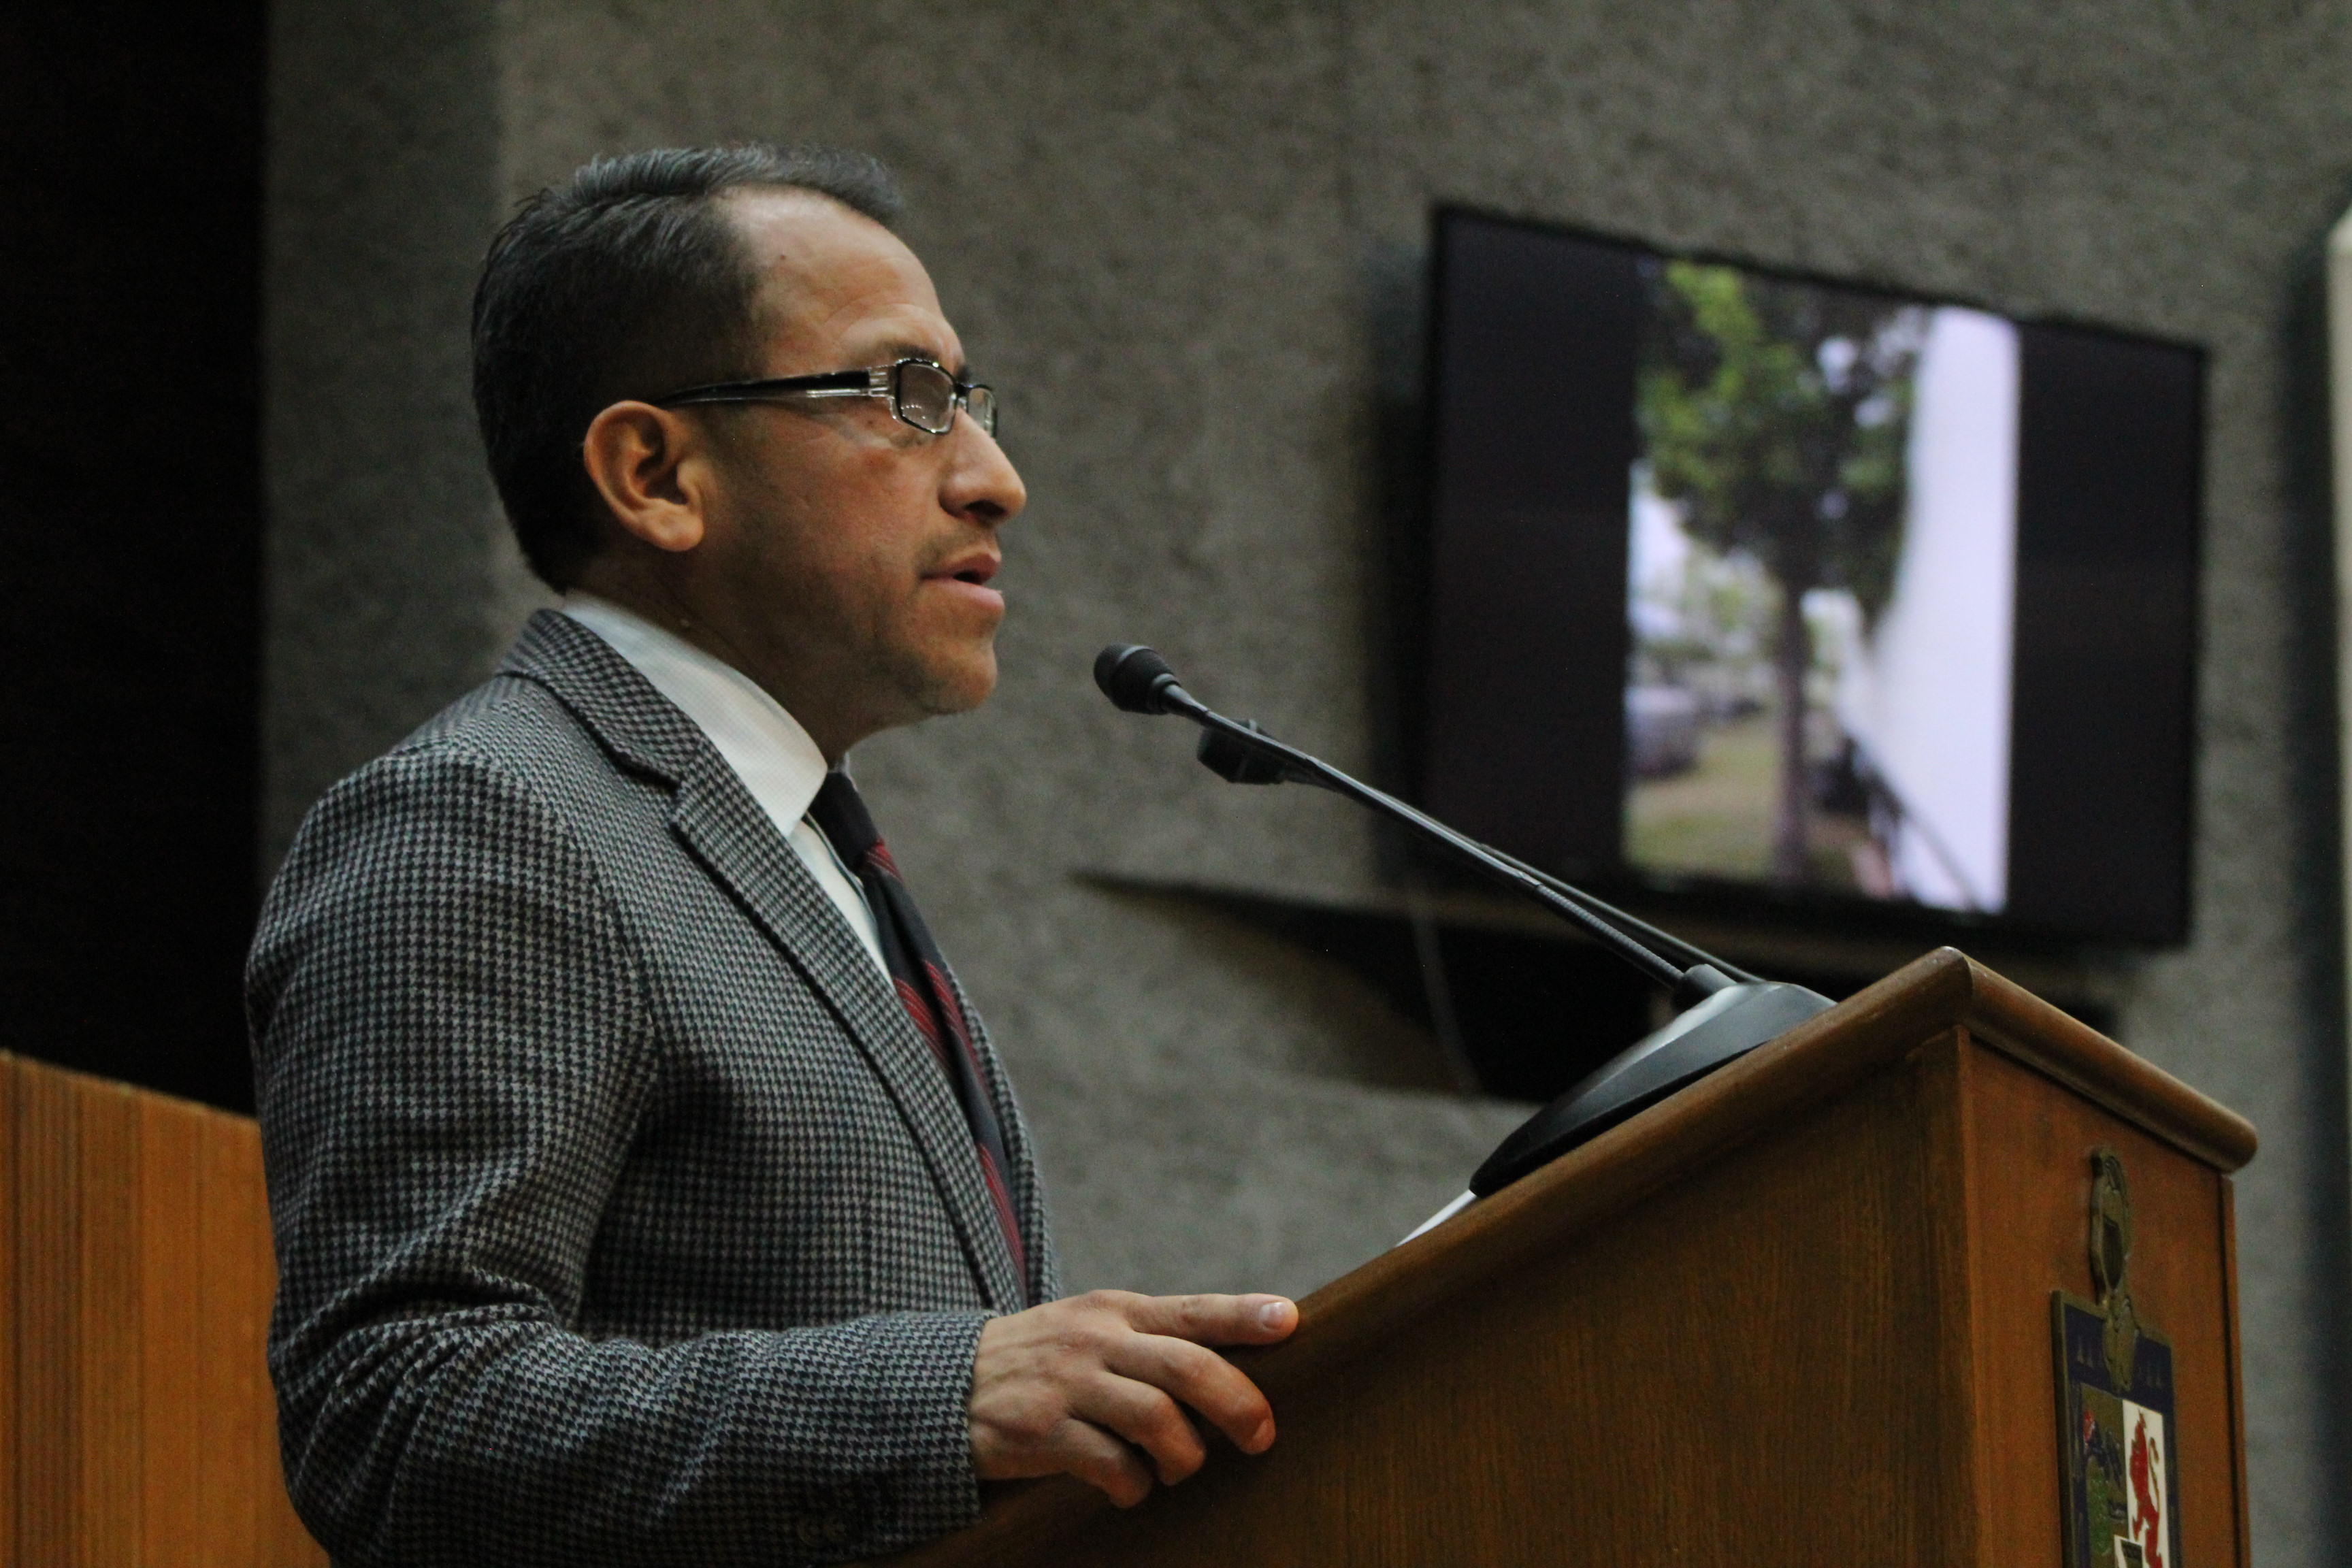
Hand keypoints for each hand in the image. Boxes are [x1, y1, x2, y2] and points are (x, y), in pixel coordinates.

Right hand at [967, 1289, 1298, 1506]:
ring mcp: (1067, 1384)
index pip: (1192, 1309)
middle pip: (1186, 1366)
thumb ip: (1151, 1341)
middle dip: (1237, 1403)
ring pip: (1155, 1419)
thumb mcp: (1092, 1330)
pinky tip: (1128, 1488)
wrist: (946, 1385)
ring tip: (1179, 1470)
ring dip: (1184, 1456)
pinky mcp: (1040, 1430)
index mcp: (1117, 1311)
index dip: (1242, 1315)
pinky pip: (1109, 1464)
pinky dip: (1132, 1485)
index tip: (1289, 1321)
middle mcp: (1095, 1339)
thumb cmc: (1044, 1362)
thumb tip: (1235, 1368)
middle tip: (1261, 1437)